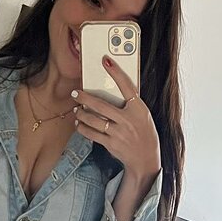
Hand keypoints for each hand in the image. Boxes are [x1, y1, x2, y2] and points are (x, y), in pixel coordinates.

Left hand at [72, 57, 160, 179]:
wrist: (146, 159)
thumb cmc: (144, 133)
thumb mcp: (143, 116)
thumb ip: (130, 104)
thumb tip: (111, 91)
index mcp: (139, 109)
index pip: (127, 87)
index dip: (116, 73)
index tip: (106, 61)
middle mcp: (128, 120)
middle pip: (101, 105)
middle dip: (85, 98)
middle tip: (76, 93)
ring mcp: (119, 133)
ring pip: (93, 120)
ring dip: (81, 114)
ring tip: (76, 110)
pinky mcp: (111, 144)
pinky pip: (92, 134)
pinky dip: (83, 128)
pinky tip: (79, 124)